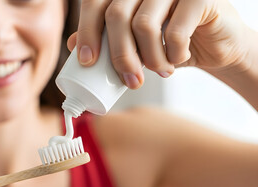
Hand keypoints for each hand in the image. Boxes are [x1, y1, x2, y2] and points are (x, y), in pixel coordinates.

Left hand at [69, 0, 252, 88]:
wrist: (215, 44)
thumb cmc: (169, 41)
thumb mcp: (134, 43)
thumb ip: (106, 39)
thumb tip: (71, 44)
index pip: (96, 3)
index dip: (86, 31)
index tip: (87, 61)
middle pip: (116, 15)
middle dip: (119, 55)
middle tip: (130, 80)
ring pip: (143, 25)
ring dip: (149, 59)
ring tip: (159, 71)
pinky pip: (175, 31)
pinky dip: (173, 55)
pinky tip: (178, 59)